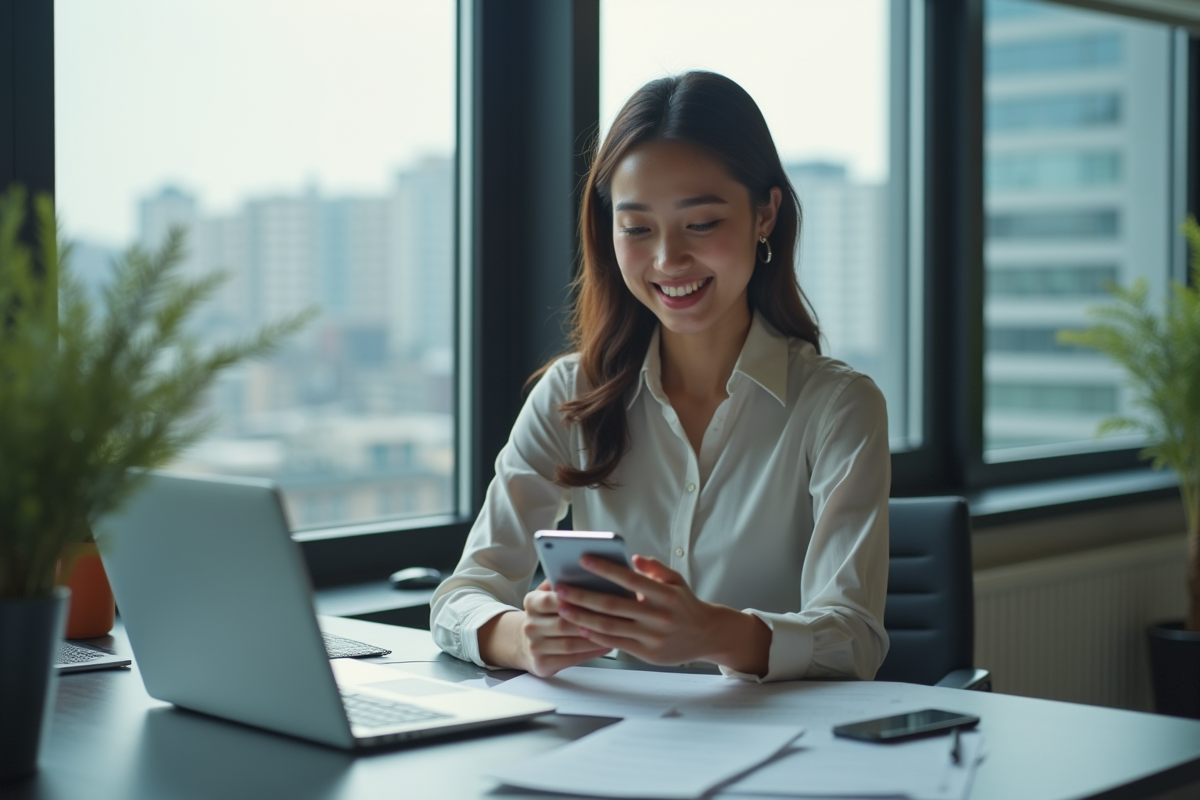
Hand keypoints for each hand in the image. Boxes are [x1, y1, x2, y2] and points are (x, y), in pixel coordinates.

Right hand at [512, 580, 610, 676]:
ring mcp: (534, 646)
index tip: (600, 596)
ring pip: (569, 643)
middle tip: (615, 617)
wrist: (527, 643)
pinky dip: (591, 652)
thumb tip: (586, 572)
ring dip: (594, 638)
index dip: (576, 600)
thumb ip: (563, 582)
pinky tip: (606, 645)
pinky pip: (571, 658)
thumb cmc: (547, 615)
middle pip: (563, 623)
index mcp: (531, 602)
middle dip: (590, 621)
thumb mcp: (548, 594)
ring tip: (615, 632)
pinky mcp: (542, 663)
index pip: (553, 599)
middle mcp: (530, 624)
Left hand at [553, 554, 725, 666]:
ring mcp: (652, 637)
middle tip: (561, 588)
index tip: (583, 560)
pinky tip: (580, 627)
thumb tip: (634, 557)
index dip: (605, 569)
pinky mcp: (647, 653)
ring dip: (583, 617)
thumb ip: (655, 568)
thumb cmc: (685, 604)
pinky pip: (616, 643)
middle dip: (583, 596)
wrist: (706, 635)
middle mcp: (657, 616)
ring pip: (610, 627)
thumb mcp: (676, 580)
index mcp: (664, 594)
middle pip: (613, 605)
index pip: (629, 578)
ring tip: (563, 608)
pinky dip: (596, 636)